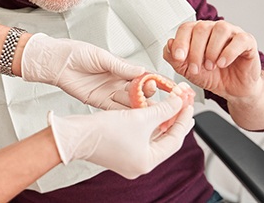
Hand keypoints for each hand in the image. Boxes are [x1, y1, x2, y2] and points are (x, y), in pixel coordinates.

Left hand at [21, 33, 144, 108]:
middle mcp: (117, 81)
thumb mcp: (101, 57)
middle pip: (138, 90)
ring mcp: (109, 92)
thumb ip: (121, 67)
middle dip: (148, 94)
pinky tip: (134, 117)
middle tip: (155, 96)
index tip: (169, 85)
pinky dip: (124, 113)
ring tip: (149, 110)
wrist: (57, 62)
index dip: (155, 80)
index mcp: (120, 67)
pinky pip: (115, 109)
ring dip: (139, 106)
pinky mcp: (99, 102)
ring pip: (129, 102)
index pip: (142, 75)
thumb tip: (141, 70)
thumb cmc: (77, 53)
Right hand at [48, 95, 193, 178]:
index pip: (174, 140)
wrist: (75, 134)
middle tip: (183, 106)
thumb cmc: (103, 131)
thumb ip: (163, 109)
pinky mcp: (119, 149)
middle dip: (173, 120)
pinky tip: (150, 111)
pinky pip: (140, 136)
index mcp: (147, 162)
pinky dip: (147, 123)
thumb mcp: (139, 117)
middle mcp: (139, 163)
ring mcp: (128, 157)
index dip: (183, 120)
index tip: (188, 105)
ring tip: (170, 106)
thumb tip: (179, 102)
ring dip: (160, 120)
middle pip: (164, 139)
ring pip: (152, 136)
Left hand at [163, 20, 261, 101]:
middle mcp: (213, 29)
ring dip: (212, 50)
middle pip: (201, 28)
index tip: (178, 57)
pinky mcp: (247, 42)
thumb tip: (169, 44)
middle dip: (195, 51)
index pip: (186, 28)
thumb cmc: (210, 76)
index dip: (180, 42)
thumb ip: (174, 58)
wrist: (231, 90)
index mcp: (197, 33)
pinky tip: (222, 63)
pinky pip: (239, 39)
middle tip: (196, 68)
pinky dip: (229, 52)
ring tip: (210, 66)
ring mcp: (231, 33)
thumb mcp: (186, 70)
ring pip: (220, 29)